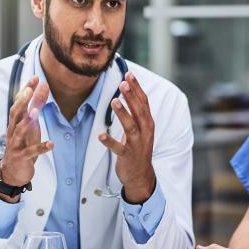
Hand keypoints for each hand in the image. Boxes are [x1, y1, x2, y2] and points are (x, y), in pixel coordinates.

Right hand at [0, 76, 52, 200]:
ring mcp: (15, 144)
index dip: (26, 90)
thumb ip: (34, 110)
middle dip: (22, 101)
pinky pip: (31, 152)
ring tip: (37, 112)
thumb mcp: (29, 127)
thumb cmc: (22, 146)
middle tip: (31, 89)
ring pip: (19, 131)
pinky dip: (41, 148)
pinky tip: (51, 144)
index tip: (35, 78)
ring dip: (28, 121)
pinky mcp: (22, 157)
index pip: (19, 103)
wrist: (13, 171)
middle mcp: (13, 131)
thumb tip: (42, 90)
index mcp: (15, 122)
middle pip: (15, 113)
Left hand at [99, 72, 155, 203]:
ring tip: (114, 100)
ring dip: (123, 114)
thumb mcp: (141, 128)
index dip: (137, 88)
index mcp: (148, 123)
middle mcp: (145, 132)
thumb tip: (129, 90)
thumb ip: (137, 111)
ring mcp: (137, 144)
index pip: (144, 102)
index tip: (129, 74)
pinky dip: (109, 142)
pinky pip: (118, 148)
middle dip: (131, 96)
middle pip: (139, 111)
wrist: (141, 175)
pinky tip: (100, 135)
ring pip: (131, 127)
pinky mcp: (128, 156)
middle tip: (123, 82)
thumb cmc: (138, 148)